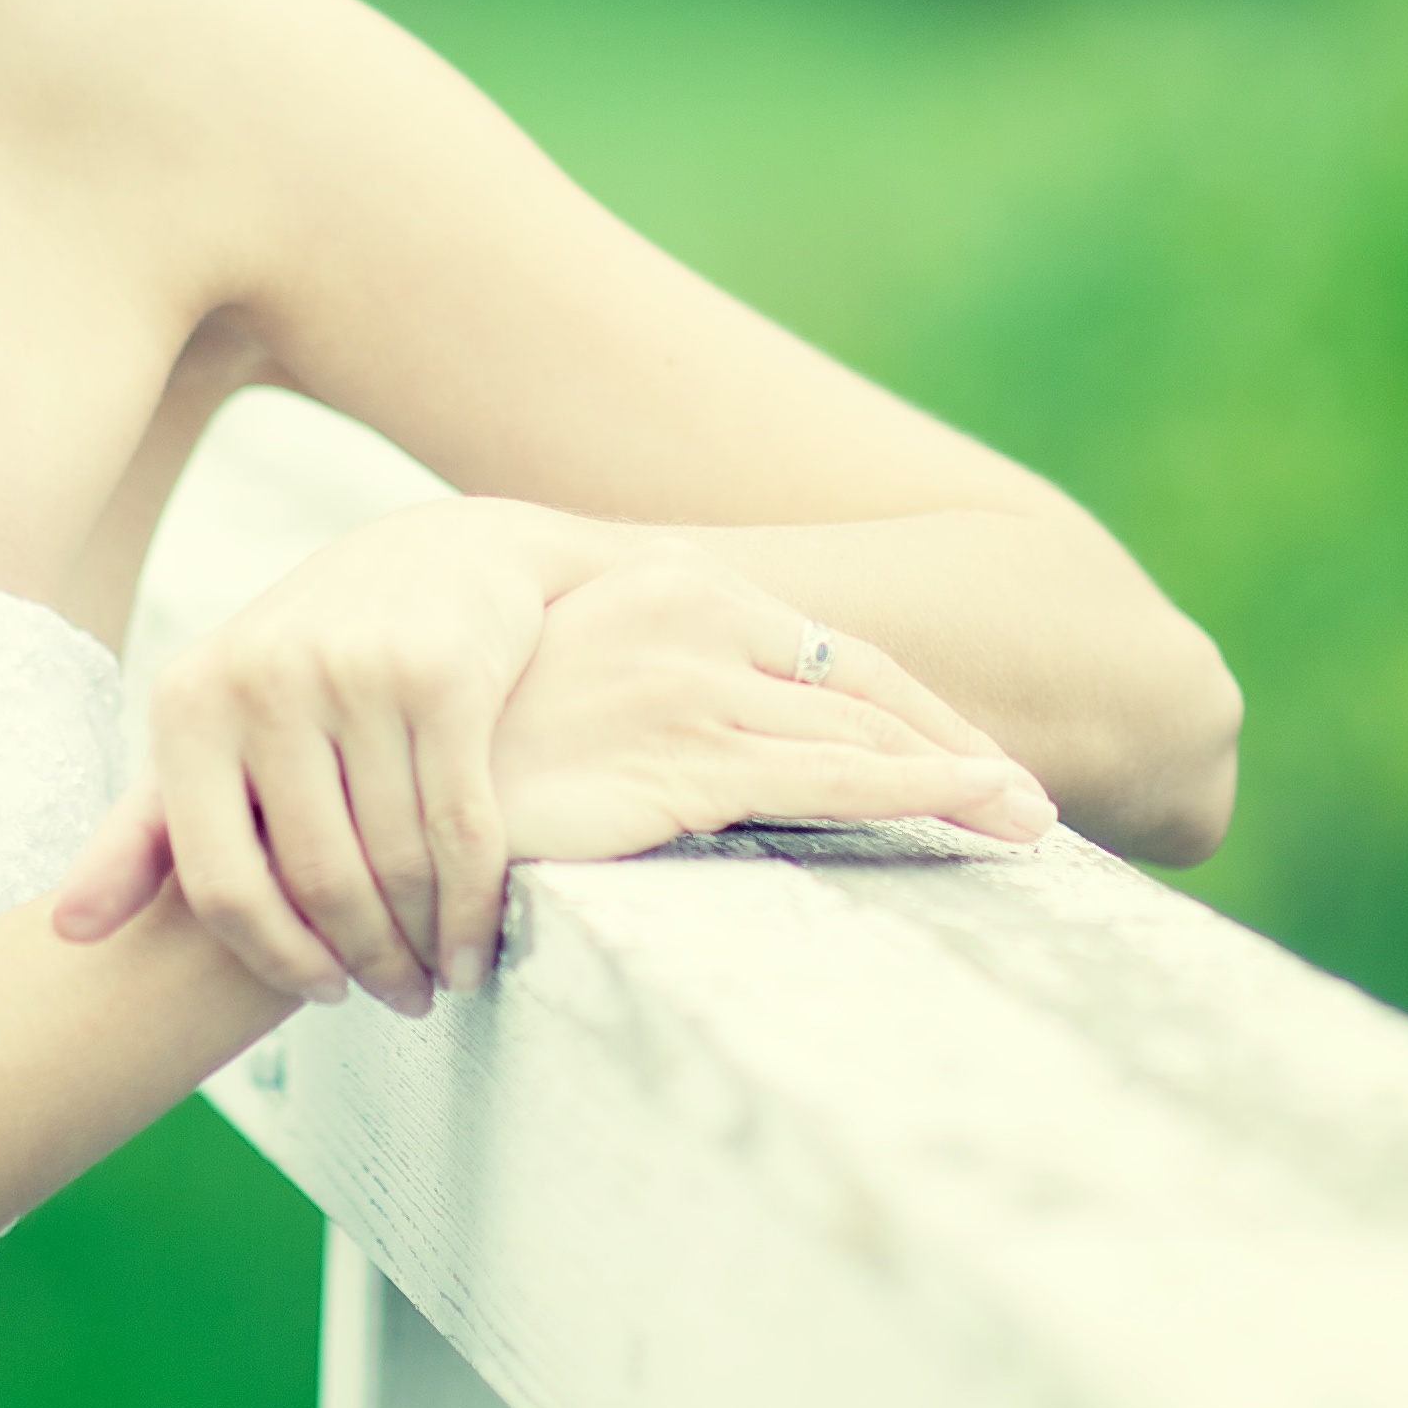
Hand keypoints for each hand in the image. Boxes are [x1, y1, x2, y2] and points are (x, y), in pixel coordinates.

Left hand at [50, 501, 547, 1013]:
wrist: (439, 558)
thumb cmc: (309, 666)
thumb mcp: (215, 725)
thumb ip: (146, 829)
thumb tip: (65, 932)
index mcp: (191, 703)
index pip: (218, 881)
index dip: (273, 957)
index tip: (321, 992)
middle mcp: (266, 681)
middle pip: (318, 878)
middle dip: (367, 961)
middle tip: (398, 999)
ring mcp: (357, 673)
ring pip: (397, 861)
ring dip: (424, 944)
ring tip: (436, 980)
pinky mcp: (444, 675)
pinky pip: (462, 826)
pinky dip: (474, 905)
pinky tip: (474, 947)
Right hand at [486, 548, 1053, 868]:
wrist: (374, 780)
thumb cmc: (464, 754)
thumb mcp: (566, 696)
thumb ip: (641, 696)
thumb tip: (692, 745)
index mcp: (668, 589)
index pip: (822, 653)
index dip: (906, 707)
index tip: (968, 755)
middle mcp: (689, 620)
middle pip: (858, 689)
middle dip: (955, 749)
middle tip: (1031, 799)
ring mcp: (688, 687)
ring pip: (860, 736)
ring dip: (962, 780)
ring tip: (1032, 818)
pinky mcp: (681, 760)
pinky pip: (834, 780)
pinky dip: (925, 793)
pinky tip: (981, 809)